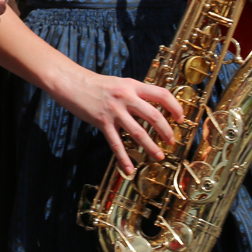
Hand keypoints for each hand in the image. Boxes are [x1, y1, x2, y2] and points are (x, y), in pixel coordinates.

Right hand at [50, 69, 182, 173]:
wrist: (71, 82)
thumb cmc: (95, 84)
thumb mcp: (119, 83)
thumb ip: (134, 94)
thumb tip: (152, 108)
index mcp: (132, 86)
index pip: (161, 94)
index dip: (175, 107)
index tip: (180, 118)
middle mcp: (126, 97)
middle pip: (154, 116)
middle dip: (166, 131)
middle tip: (171, 141)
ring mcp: (114, 110)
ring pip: (138, 132)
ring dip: (151, 146)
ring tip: (159, 156)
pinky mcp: (102, 122)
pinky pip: (116, 143)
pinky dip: (123, 158)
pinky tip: (129, 169)